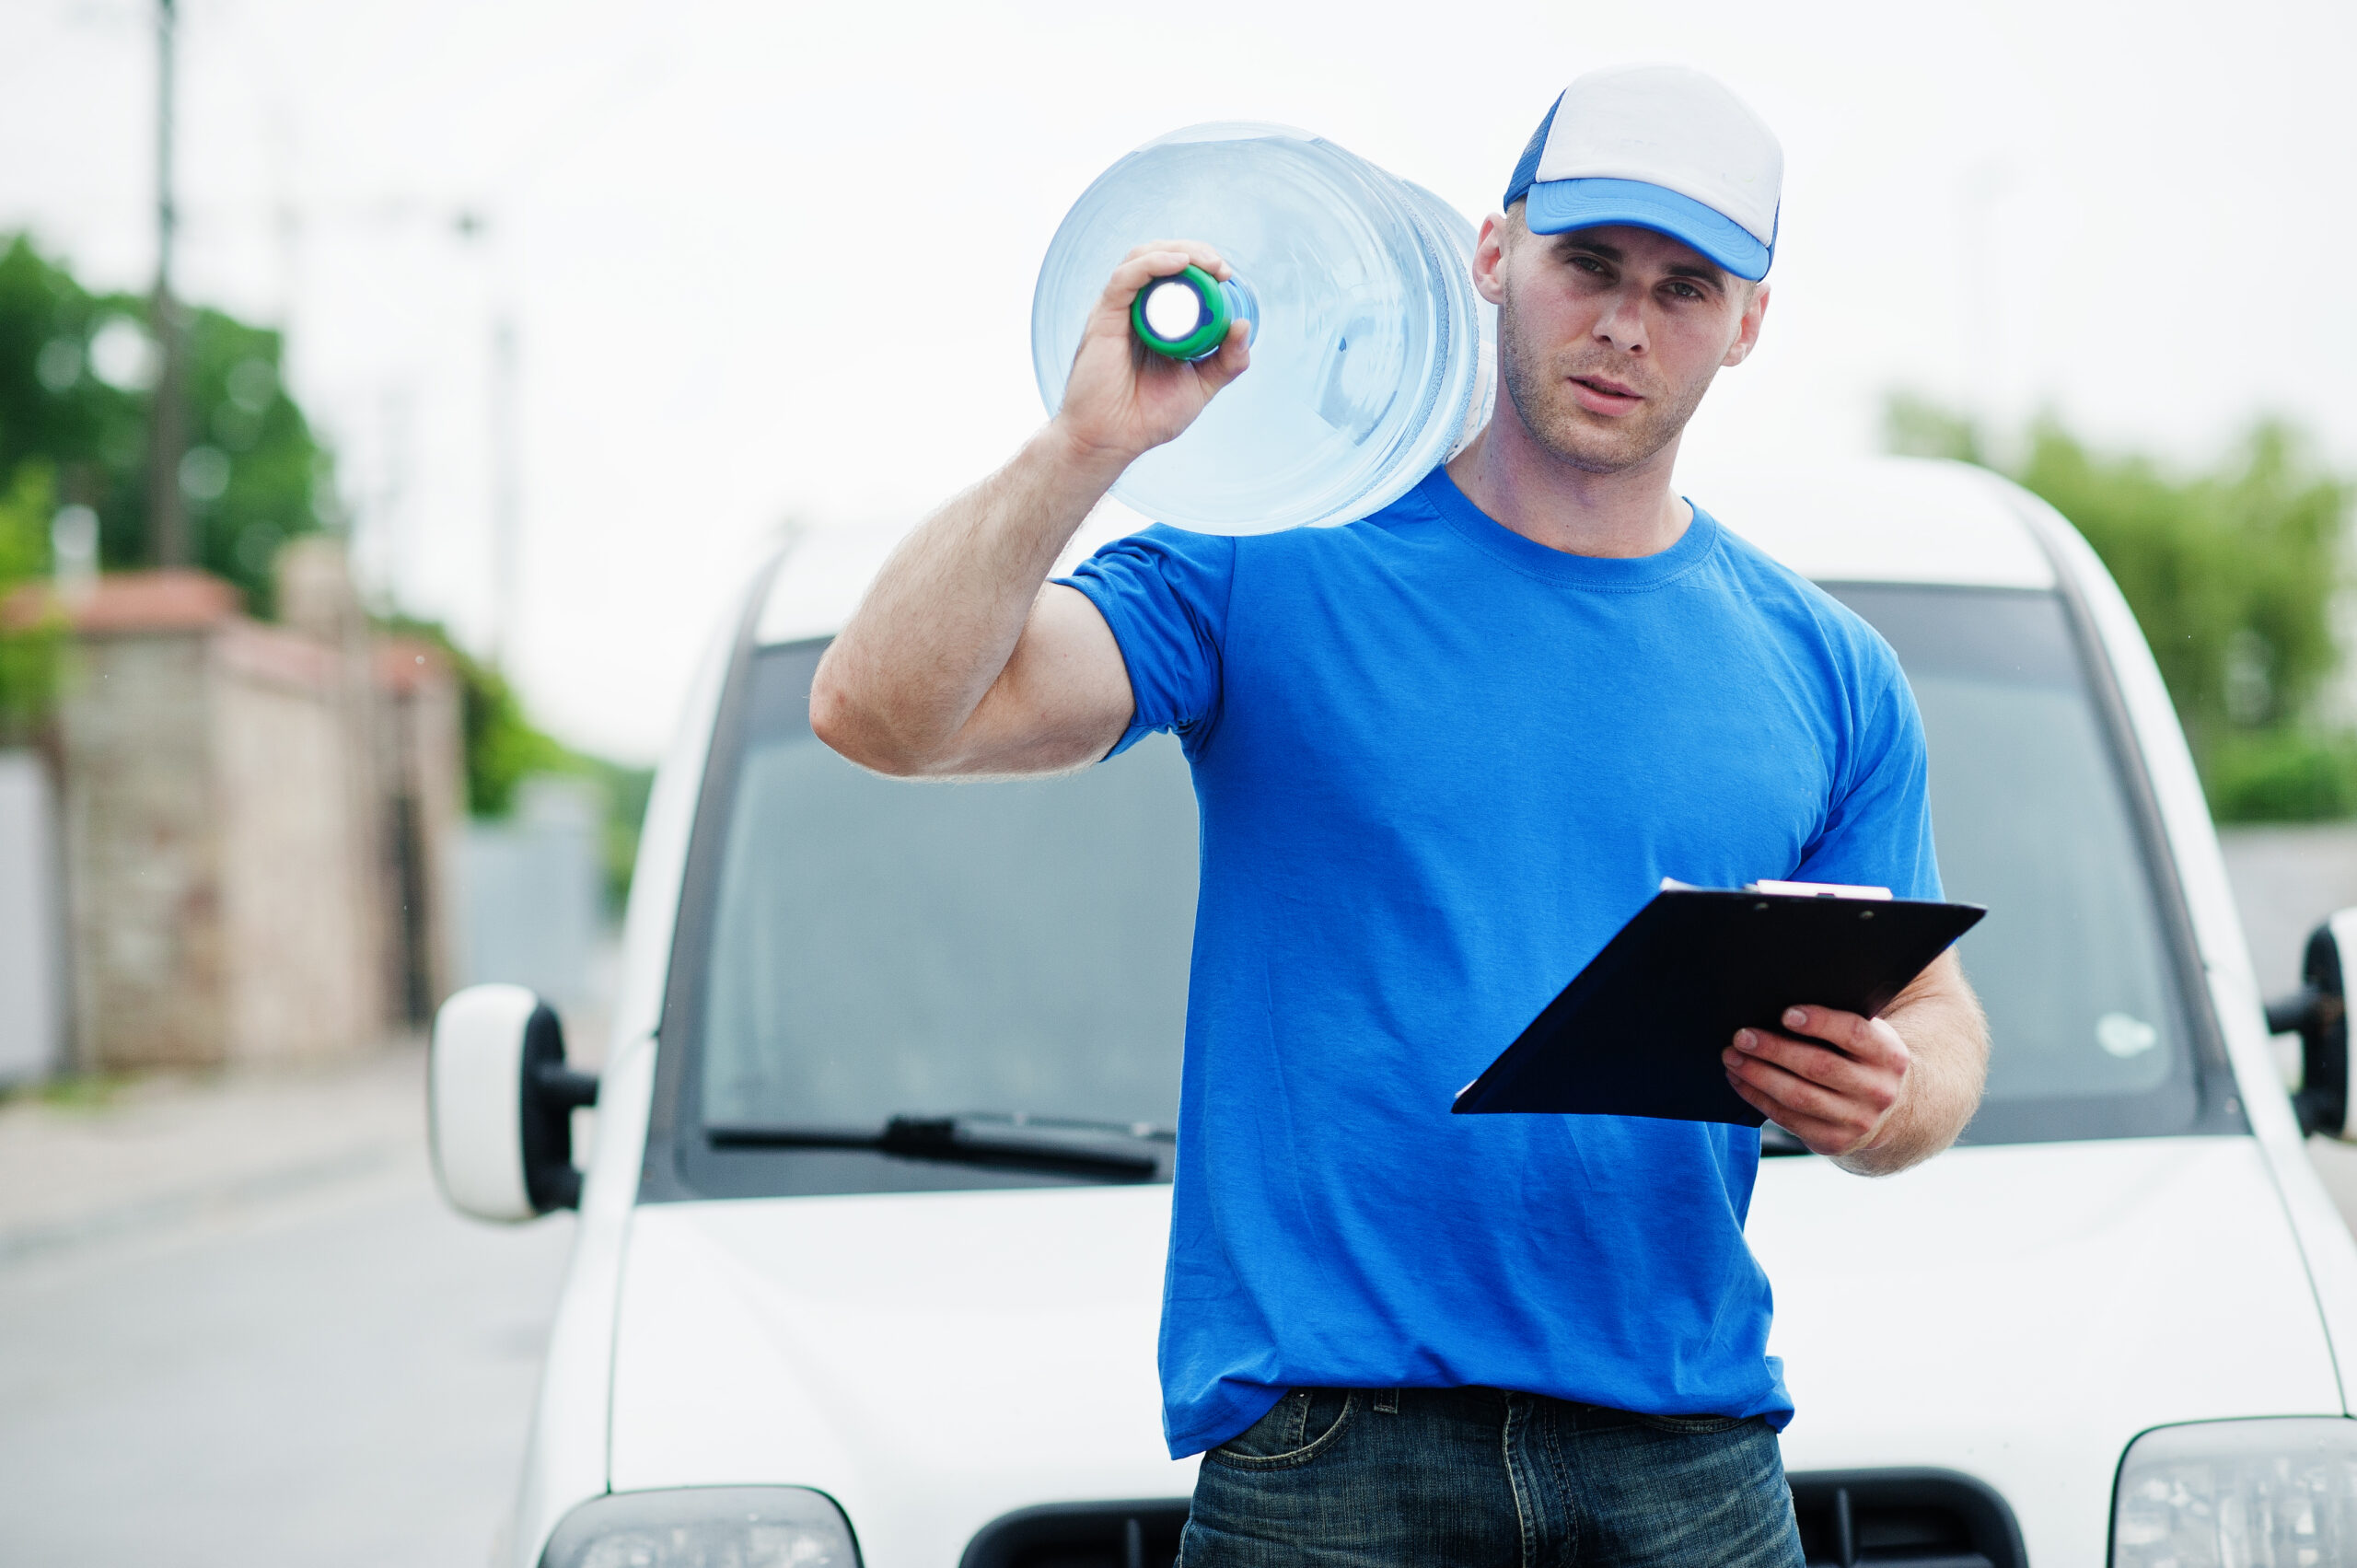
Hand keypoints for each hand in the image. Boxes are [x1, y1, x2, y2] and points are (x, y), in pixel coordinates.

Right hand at [1050, 240, 1251, 469]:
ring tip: (1207, 263)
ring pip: (1141, 258)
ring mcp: (1117, 311)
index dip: (1203, 264)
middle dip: (1195, 252)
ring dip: (1177, 251)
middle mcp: (1134, 308)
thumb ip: (1225, 362)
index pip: (1176, 274)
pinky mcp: (1104, 317)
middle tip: (1222, 269)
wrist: (1112, 440)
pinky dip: (1152, 264)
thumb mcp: (1200, 386)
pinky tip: (1178, 264)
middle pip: (1160, 257)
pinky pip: (1125, 279)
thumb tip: (1244, 325)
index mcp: (1155, 319)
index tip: (1227, 276)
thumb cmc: (1148, 416)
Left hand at [1723, 1005, 1908, 1158]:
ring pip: (1799, 1096)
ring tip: (1732, 1057)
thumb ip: (1839, 1022)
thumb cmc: (1861, 1058)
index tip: (1786, 1014)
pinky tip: (1740, 1080)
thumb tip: (1779, 1002)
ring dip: (1758, 1075)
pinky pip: (1788, 1118)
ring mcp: (1858, 1120)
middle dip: (1774, 1049)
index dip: (1820, 1022)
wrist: (1888, 1110)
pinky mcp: (1834, 1141)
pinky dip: (1758, 1097)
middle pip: (1819, 1066)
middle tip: (1741, 1036)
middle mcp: (1878, 1090)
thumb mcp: (1867, 1038)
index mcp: (1889, 1056)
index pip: (1853, 1033)